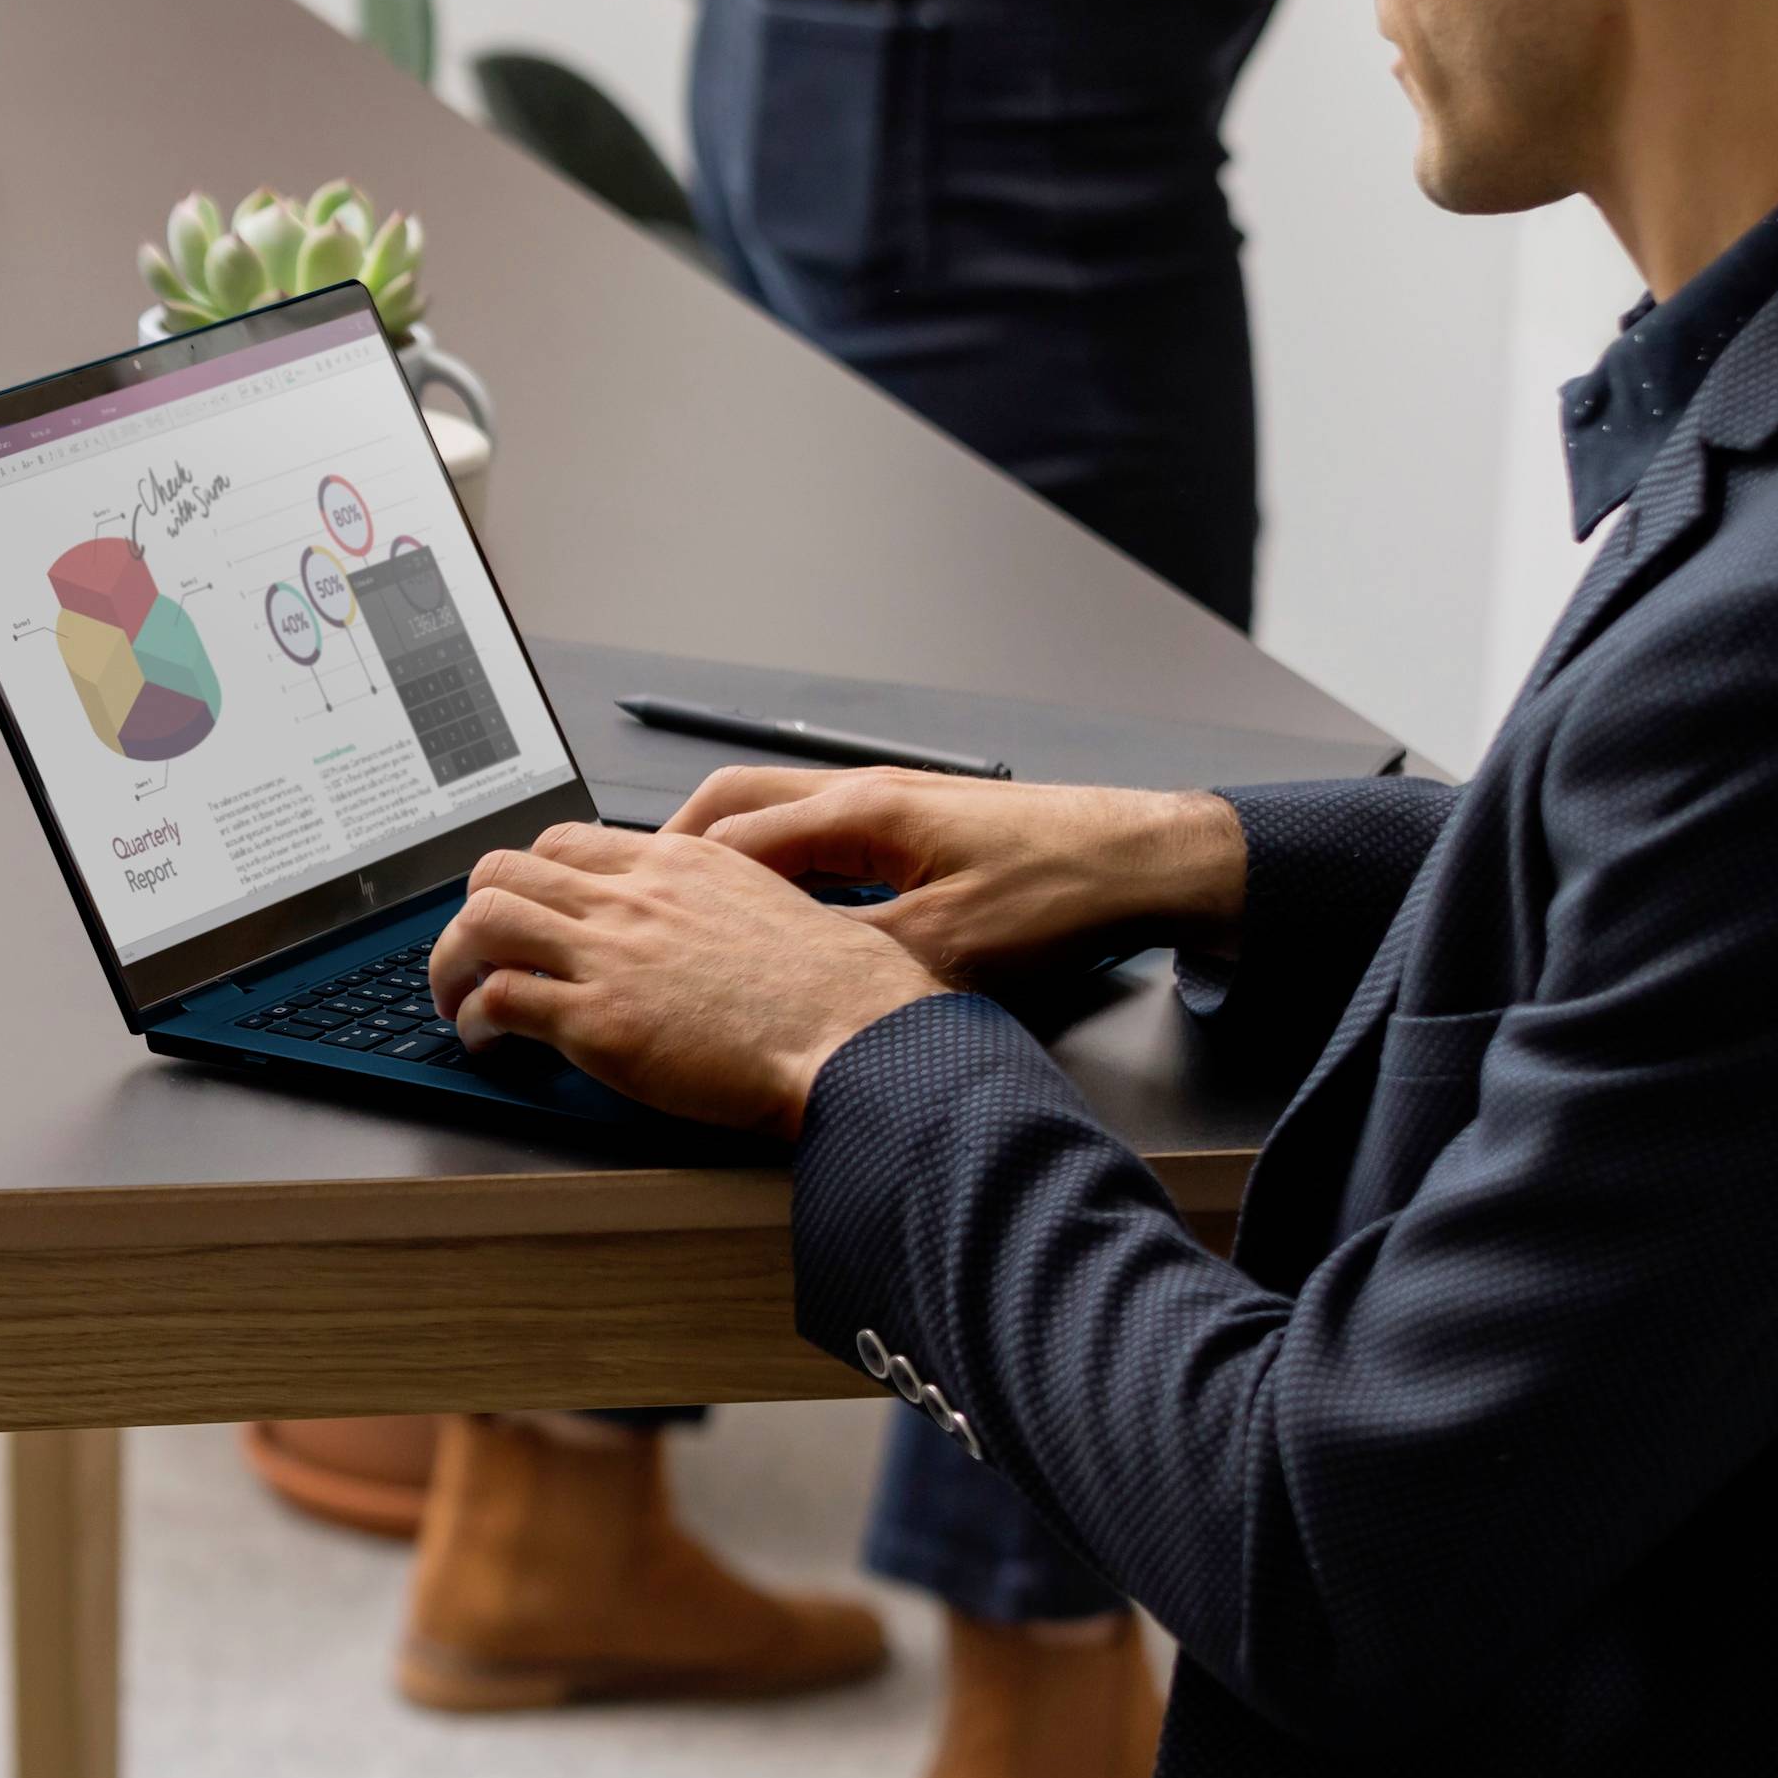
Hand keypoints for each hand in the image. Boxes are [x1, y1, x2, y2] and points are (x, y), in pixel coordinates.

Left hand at [427, 820, 947, 1138]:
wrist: (858, 1040)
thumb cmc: (845, 994)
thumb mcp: (785, 912)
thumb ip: (730, 907)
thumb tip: (719, 934)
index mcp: (683, 864)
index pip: (570, 843)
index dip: (534, 880)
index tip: (529, 914)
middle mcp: (636, 896)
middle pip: (508, 869)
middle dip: (476, 912)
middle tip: (474, 954)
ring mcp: (611, 954)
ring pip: (483, 920)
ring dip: (453, 961)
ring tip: (456, 997)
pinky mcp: (597, 1020)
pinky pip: (498, 999)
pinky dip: (473, 1019)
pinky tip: (484, 1041)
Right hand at [673, 770, 1246, 981]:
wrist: (1146, 863)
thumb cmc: (1062, 895)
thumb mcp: (944, 950)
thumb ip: (848, 959)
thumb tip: (774, 985)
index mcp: (861, 812)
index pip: (729, 835)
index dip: (670, 879)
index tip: (630, 913)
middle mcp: (867, 792)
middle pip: (737, 802)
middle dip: (678, 850)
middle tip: (637, 897)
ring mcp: (893, 801)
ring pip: (778, 814)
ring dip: (731, 856)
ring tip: (695, 909)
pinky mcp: (920, 824)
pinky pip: (821, 833)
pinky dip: (782, 866)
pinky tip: (784, 911)